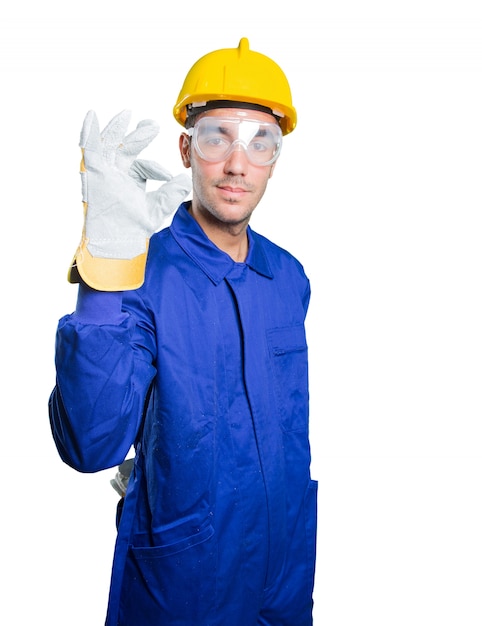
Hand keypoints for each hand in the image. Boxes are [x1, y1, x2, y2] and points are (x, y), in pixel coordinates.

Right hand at [69, 110, 191, 290]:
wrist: (118, 239)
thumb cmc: (134, 228)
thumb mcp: (158, 207)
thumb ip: (171, 193)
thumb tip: (186, 181)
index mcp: (131, 180)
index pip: (143, 166)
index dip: (156, 168)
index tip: (167, 177)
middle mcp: (116, 174)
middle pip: (126, 148)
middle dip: (138, 136)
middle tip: (152, 125)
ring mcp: (103, 172)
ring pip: (109, 144)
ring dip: (117, 128)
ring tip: (126, 114)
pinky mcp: (92, 172)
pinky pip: (89, 148)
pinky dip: (89, 133)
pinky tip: (91, 117)